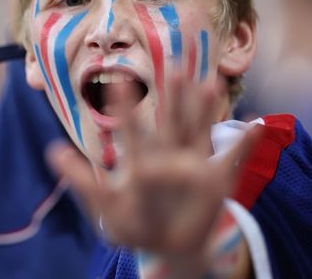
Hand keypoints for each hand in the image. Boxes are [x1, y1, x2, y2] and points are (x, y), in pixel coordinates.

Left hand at [47, 75, 260, 274]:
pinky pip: (234, 161)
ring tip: (209, 82)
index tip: (118, 81)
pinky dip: (247, 144)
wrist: (166, 246)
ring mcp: (194, 166)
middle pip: (171, 121)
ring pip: (199, 131)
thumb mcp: (105, 205)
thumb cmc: (133, 225)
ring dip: (204, 109)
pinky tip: (259, 125)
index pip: (133, 131)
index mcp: (142, 160)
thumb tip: (52, 151)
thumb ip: (82, 181)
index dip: (126, 108)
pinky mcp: (216, 182)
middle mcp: (168, 156)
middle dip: (174, 96)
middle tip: (174, 64)